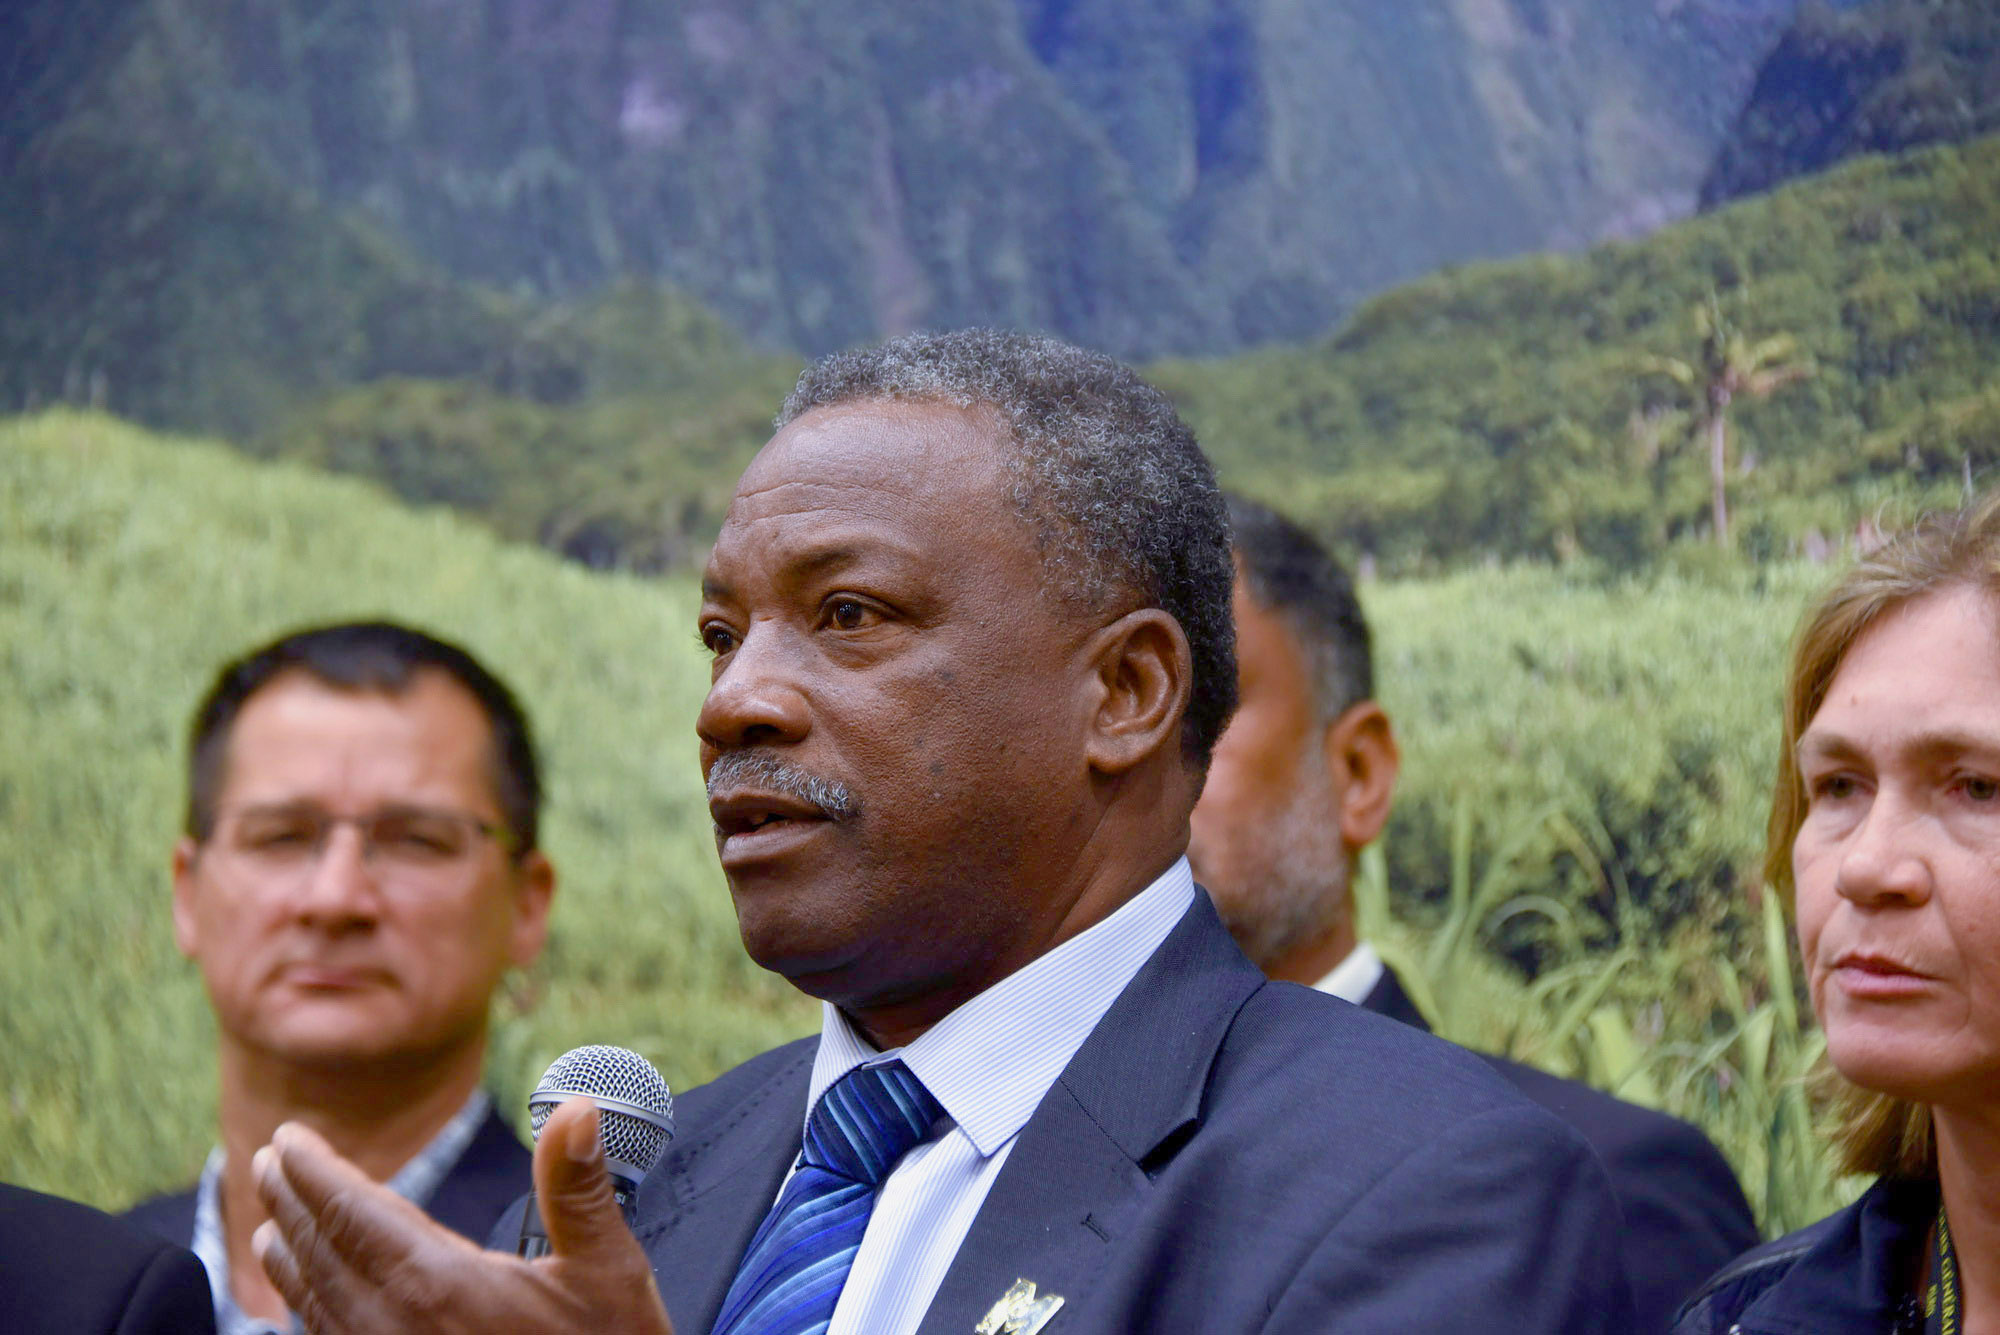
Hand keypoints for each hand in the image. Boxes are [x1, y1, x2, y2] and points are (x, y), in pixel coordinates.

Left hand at [253, 1099, 674, 1334]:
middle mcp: (392, 1328)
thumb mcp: (607, 1274)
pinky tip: (310, 1308)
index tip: (288, 1139)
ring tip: (269, 1229)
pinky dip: (309, 1314)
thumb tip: (577, 1109)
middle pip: (322, 1253)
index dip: (318, 1170)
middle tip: (268, 1164)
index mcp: (439, 1283)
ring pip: (316, 1305)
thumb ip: (577, 1189)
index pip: (355, 1211)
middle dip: (292, 1204)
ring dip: (291, 1258)